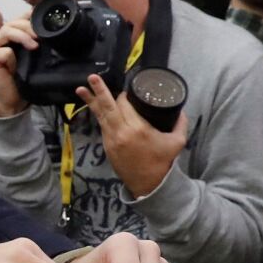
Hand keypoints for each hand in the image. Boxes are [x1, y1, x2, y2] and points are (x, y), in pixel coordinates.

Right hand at [0, 17, 35, 117]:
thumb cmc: (23, 79)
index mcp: (7, 38)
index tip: (42, 20)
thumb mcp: (32, 56)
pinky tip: (15, 67)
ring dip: (23, 36)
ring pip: (6, 31)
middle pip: (11, 23)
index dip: (28, 17)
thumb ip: (34, 41)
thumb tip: (45, 25)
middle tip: (40, 35)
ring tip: (34, 45)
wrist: (14, 100)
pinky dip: (12, 57)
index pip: (17, 20)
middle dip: (28, 26)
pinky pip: (4, 51)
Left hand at [77, 73, 187, 194]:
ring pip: (100, 115)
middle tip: (92, 77)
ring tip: (81, 88)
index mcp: (138, 128)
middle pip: (108, 106)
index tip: (128, 91)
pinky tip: (92, 105)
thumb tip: (181, 109)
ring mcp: (111, 139)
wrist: (148, 185)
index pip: (126, 104)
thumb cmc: (162, 162)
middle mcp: (122, 132)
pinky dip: (98, 114)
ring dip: (91, 101)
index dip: (125, 95)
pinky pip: (102, 125)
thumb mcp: (177, 142)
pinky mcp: (106, 145)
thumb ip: (180, 123)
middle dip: (100, 91)